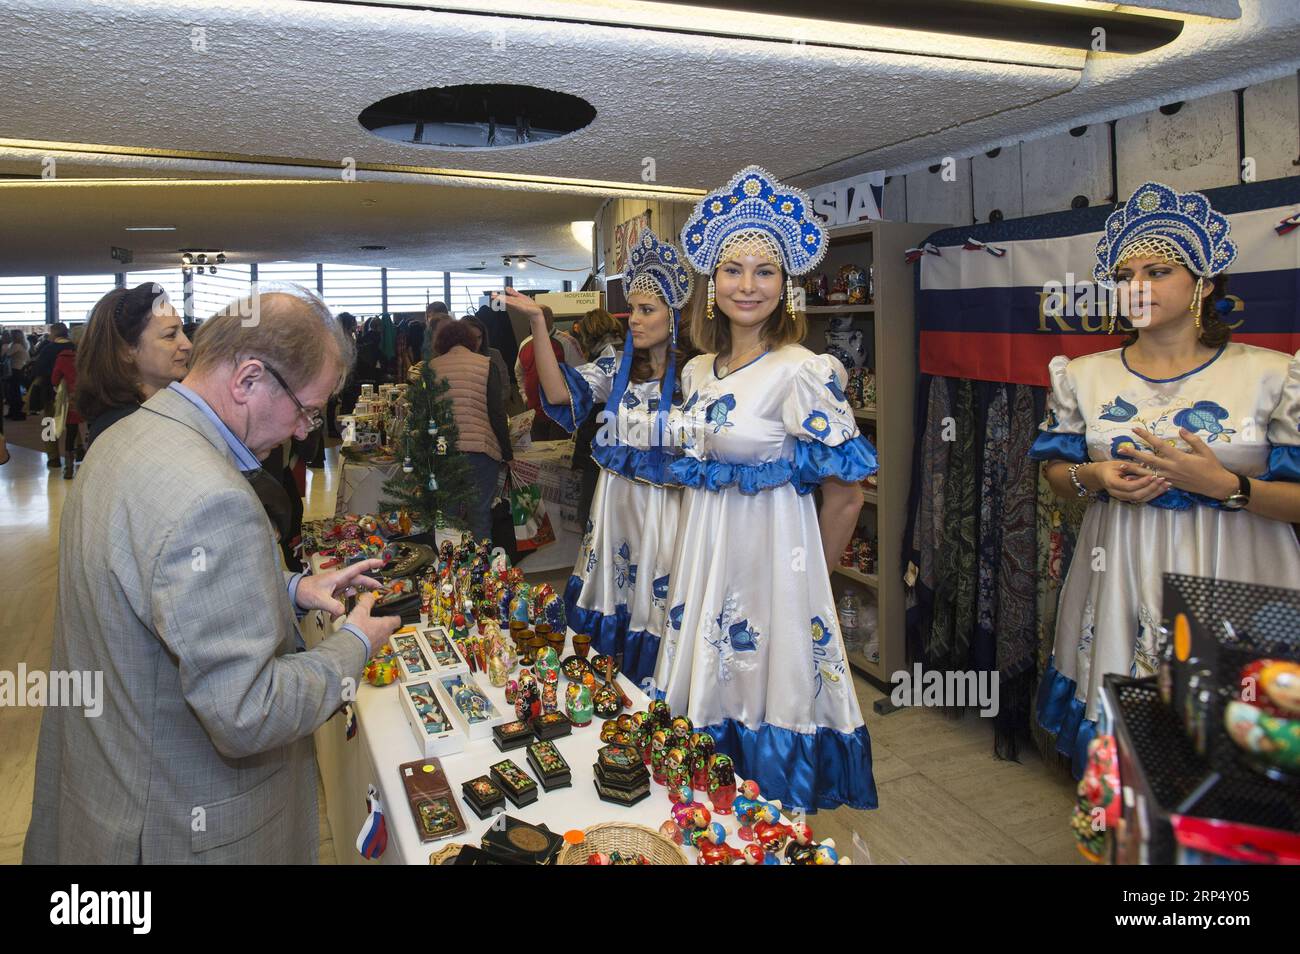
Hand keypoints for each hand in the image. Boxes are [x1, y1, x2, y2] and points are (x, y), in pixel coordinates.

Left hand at [294, 557, 384, 616]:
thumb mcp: (320, 600)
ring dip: (356, 597)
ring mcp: (337, 586)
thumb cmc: (306, 591)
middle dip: (370, 583)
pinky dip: (342, 606)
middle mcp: (340, 580)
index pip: (358, 568)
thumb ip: (333, 606)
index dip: (371, 563)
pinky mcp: (333, 593)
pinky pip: (343, 598)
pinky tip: (336, 616)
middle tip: (381, 589)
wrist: (295, 594)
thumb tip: (344, 612)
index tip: (382, 562)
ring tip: (362, 605)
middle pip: (359, 579)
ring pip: (352, 589)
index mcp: (339, 576)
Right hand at [347, 591, 402, 654]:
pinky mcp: (372, 652)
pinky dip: (369, 641)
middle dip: (383, 623)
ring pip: (381, 637)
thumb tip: (370, 595)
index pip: (397, 619)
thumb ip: (367, 601)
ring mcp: (379, 645)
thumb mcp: (360, 611)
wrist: (348, 649)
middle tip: (375, 619)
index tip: (392, 613)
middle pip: (389, 628)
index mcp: (386, 625)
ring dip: (375, 633)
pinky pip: (373, 645)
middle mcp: (385, 636)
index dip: (395, 615)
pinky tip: (360, 637)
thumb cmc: (357, 631)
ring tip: (365, 628)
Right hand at [496, 287, 544, 324]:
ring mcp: (518, 306)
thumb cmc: (528, 305)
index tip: (493, 294)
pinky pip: (516, 304)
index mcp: (514, 300)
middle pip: (506, 300)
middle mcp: (515, 303)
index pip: (505, 297)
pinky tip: (507, 300)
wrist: (535, 312)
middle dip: (499, 298)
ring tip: (497, 297)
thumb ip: (513, 292)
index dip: (498, 296)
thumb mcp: (520, 296)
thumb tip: (506, 288)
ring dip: (503, 299)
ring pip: (509, 302)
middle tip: (492, 296)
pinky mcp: (522, 307)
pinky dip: (512, 302)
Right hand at [1085, 459, 1169, 503]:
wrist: (1100, 476)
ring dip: (1155, 493)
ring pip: (1140, 499)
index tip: (1153, 475)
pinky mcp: (1128, 499)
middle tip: (1163, 480)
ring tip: (1166, 485)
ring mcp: (1122, 497)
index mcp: (1111, 483)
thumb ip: (1131, 466)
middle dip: (1151, 488)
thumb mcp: (1118, 463)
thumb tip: (1146, 464)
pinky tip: (1162, 489)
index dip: (1142, 482)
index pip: (1129, 486)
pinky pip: (1142, 499)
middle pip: (1136, 495)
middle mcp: (1116, 493)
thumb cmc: (1109, 467)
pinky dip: (1153, 494)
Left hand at [1119, 427, 1237, 498]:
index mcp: (1179, 457)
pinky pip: (1153, 481)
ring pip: (1148, 473)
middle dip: (1133, 453)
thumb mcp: (1205, 450)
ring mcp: (1169, 477)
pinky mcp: (1170, 484)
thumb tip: (1180, 429)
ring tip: (1120, 465)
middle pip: (1148, 459)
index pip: (1159, 444)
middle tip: (1120, 449)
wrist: (1216, 485)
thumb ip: (1192, 439)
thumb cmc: (1212, 466)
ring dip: (1133, 469)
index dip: (1146, 436)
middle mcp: (1171, 467)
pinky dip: (1142, 480)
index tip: (1135, 429)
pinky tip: (1132, 479)